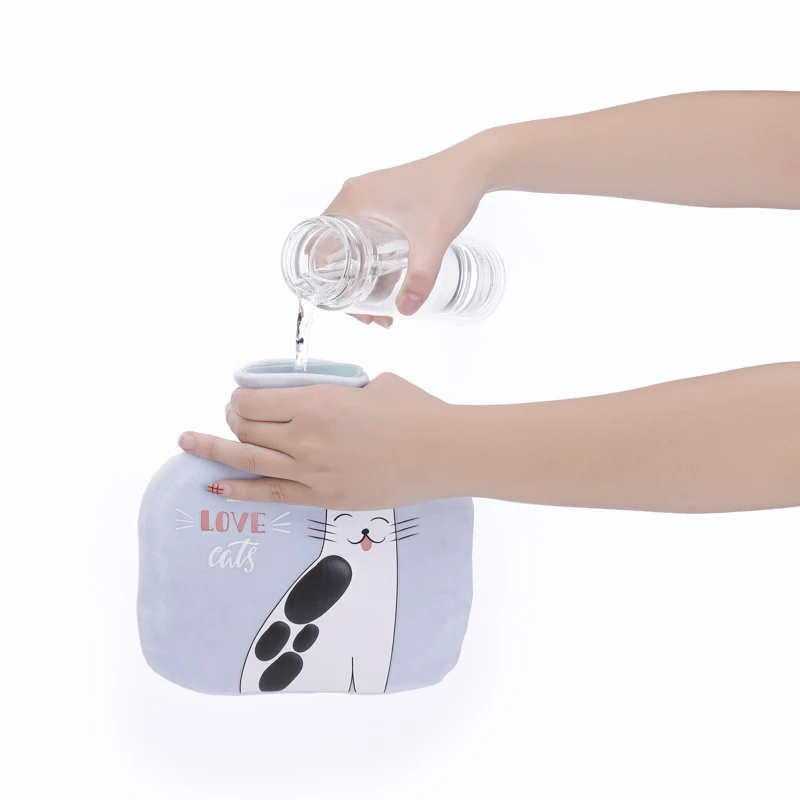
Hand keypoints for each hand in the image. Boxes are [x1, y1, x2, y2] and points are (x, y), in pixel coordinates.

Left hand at [178, 374, 460, 508]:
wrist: (444, 452)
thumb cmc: (414, 410)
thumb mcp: (370, 384)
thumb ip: (335, 390)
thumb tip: (317, 396)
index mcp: (317, 403)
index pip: (254, 401)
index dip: (239, 397)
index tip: (242, 396)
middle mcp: (307, 439)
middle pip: (247, 429)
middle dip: (233, 419)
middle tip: (235, 416)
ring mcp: (313, 473)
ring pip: (250, 460)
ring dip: (214, 450)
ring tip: (186, 443)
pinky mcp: (325, 499)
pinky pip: (272, 495)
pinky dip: (241, 489)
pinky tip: (216, 486)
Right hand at [323, 133, 492, 323]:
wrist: (472, 167)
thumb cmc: (449, 192)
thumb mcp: (432, 241)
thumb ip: (420, 278)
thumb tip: (406, 310)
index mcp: (354, 201)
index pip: (320, 246)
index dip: (327, 281)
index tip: (347, 305)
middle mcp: (354, 196)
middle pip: (333, 250)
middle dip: (347, 288)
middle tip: (368, 314)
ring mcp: (368, 197)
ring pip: (350, 245)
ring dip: (360, 277)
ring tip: (381, 306)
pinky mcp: (383, 200)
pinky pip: (364, 235)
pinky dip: (370, 260)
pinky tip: (388, 282)